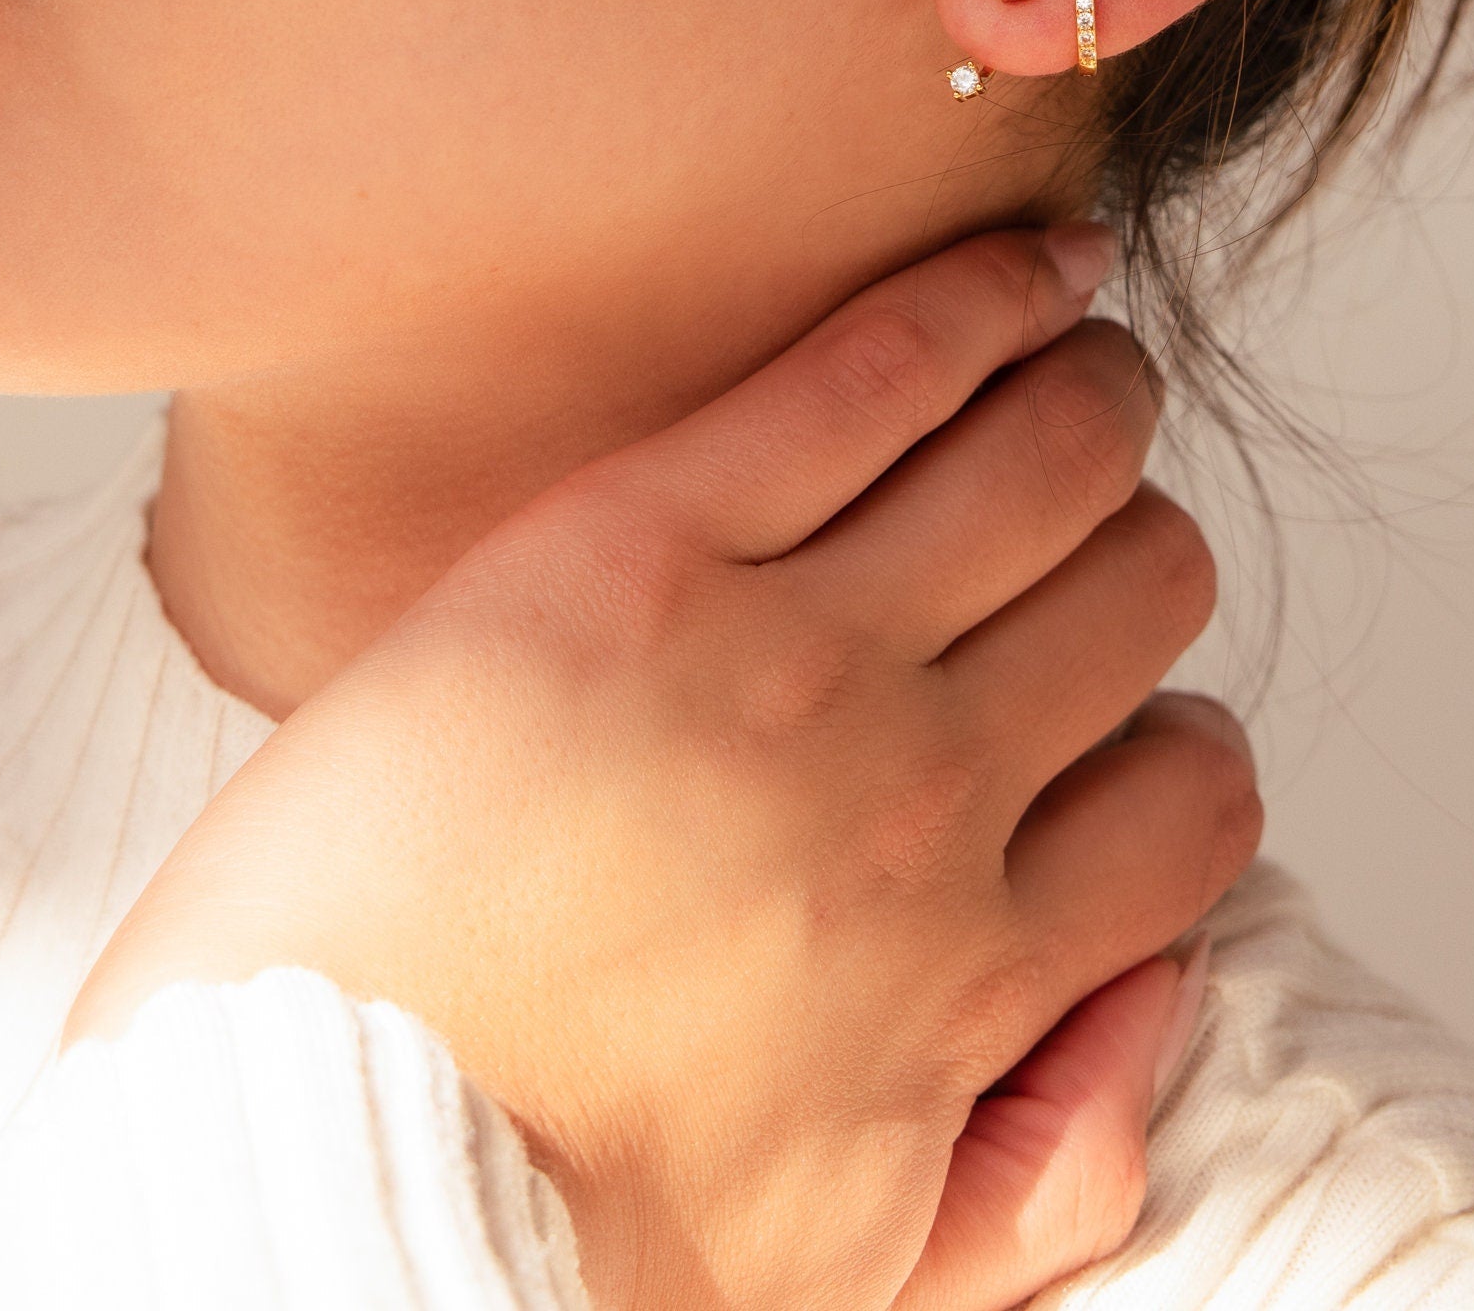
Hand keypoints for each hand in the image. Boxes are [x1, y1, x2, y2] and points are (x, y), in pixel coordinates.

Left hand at [67, 227, 1261, 1310]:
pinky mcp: (640, 548)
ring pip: (1058, 456)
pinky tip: (1031, 266)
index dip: (1169, 735)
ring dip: (1095, 392)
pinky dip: (987, 294)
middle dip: (1136, 542)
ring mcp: (787, 662)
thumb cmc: (523, 1231)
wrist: (283, 1176)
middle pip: (1145, 589)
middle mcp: (921, 801)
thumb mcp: (837, 1282)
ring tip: (1071, 356)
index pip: (1190, 796)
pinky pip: (879, 373)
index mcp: (968, 974)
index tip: (1102, 706)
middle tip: (1077, 511)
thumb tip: (1158, 1017)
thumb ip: (1037, 1174)